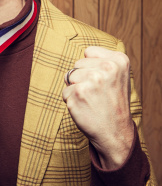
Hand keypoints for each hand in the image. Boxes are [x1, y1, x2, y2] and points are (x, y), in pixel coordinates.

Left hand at [62, 46, 133, 169]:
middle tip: (97, 94)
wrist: (116, 133)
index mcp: (119, 60)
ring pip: (69, 78)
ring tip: (91, 100)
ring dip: (76, 90)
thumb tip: (81, 51)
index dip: (91, 67)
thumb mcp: (118, 75)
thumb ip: (102, 60)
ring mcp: (92, 81)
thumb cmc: (113, 102)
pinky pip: (65, 93)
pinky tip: (85, 109)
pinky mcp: (78, 94)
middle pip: (77, 65)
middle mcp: (107, 68)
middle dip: (82, 78)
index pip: (88, 52)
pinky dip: (71, 102)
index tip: (103, 81)